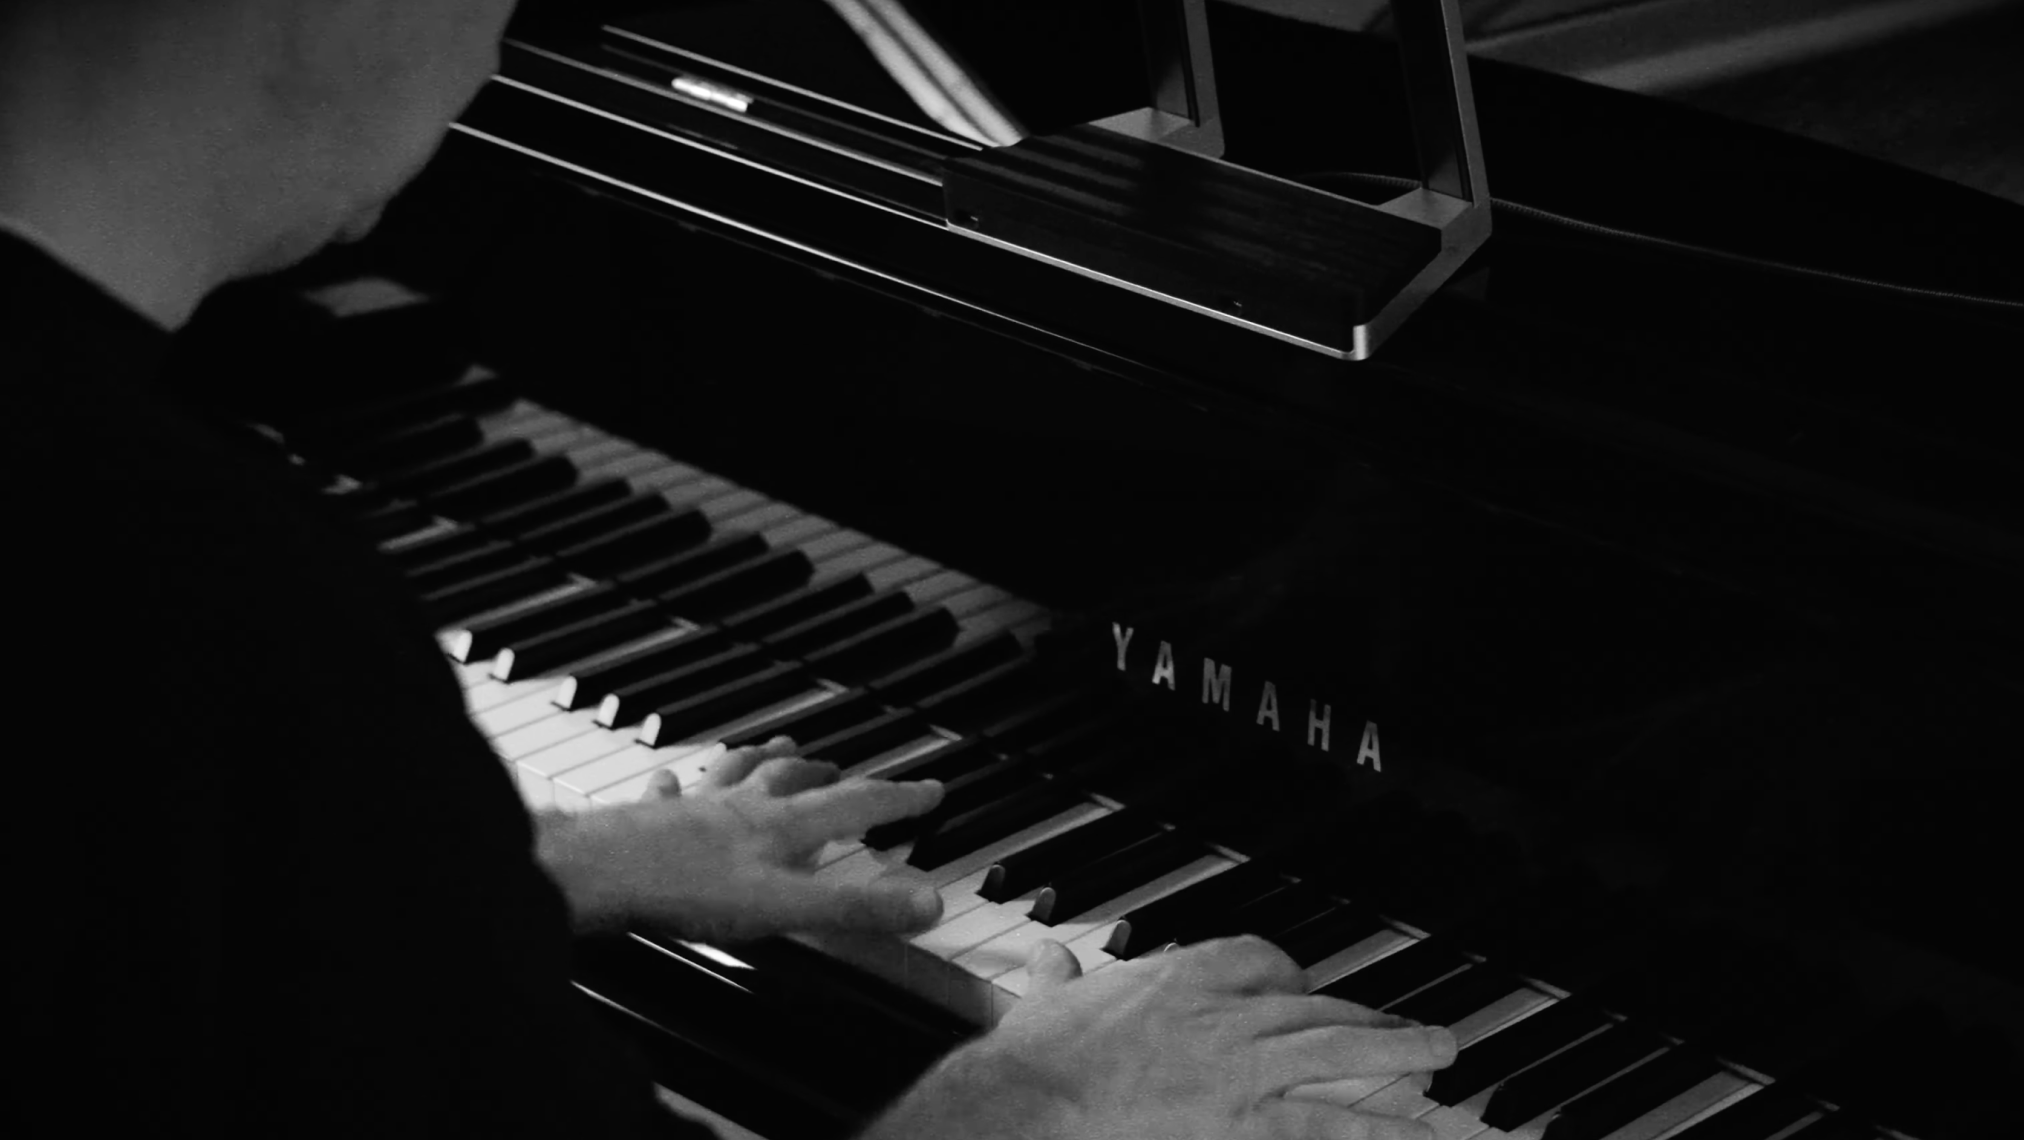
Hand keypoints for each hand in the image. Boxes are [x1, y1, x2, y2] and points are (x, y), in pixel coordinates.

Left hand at [536, 737, 946, 942]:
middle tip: (845, 767)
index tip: (931, 788)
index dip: (899, 799)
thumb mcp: (784, 910)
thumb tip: (926, 904)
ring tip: (776, 747)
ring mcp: (693, 810)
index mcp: (781, 827)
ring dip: (762, 761)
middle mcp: (741, 808)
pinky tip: (669, 778)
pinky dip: (677, 784)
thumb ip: (855, 908)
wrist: (594, 874)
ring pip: (737, 774)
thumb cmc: (682, 889)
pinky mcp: (648, 822)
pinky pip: (669, 793)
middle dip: (827, 774)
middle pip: (793, 780)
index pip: (855, 805)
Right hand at [867, 935, 1454, 1139]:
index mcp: (1184, 977)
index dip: (1288, 976)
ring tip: (1444, 1060)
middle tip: (1420, 1031)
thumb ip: (1058, 979)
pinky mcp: (1251, 1124)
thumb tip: (1046, 960)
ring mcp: (1248, 1071)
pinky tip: (1417, 1136)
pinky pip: (1333, 1128)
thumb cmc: (1037, 1056)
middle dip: (1374, 1020)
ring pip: (1343, 1056)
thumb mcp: (1047, 1002)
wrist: (1034, 1100)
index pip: (1262, 960)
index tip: (1299, 988)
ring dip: (1401, 1055)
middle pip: (1320, 1008)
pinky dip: (1379, 1129)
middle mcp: (1231, 1016)